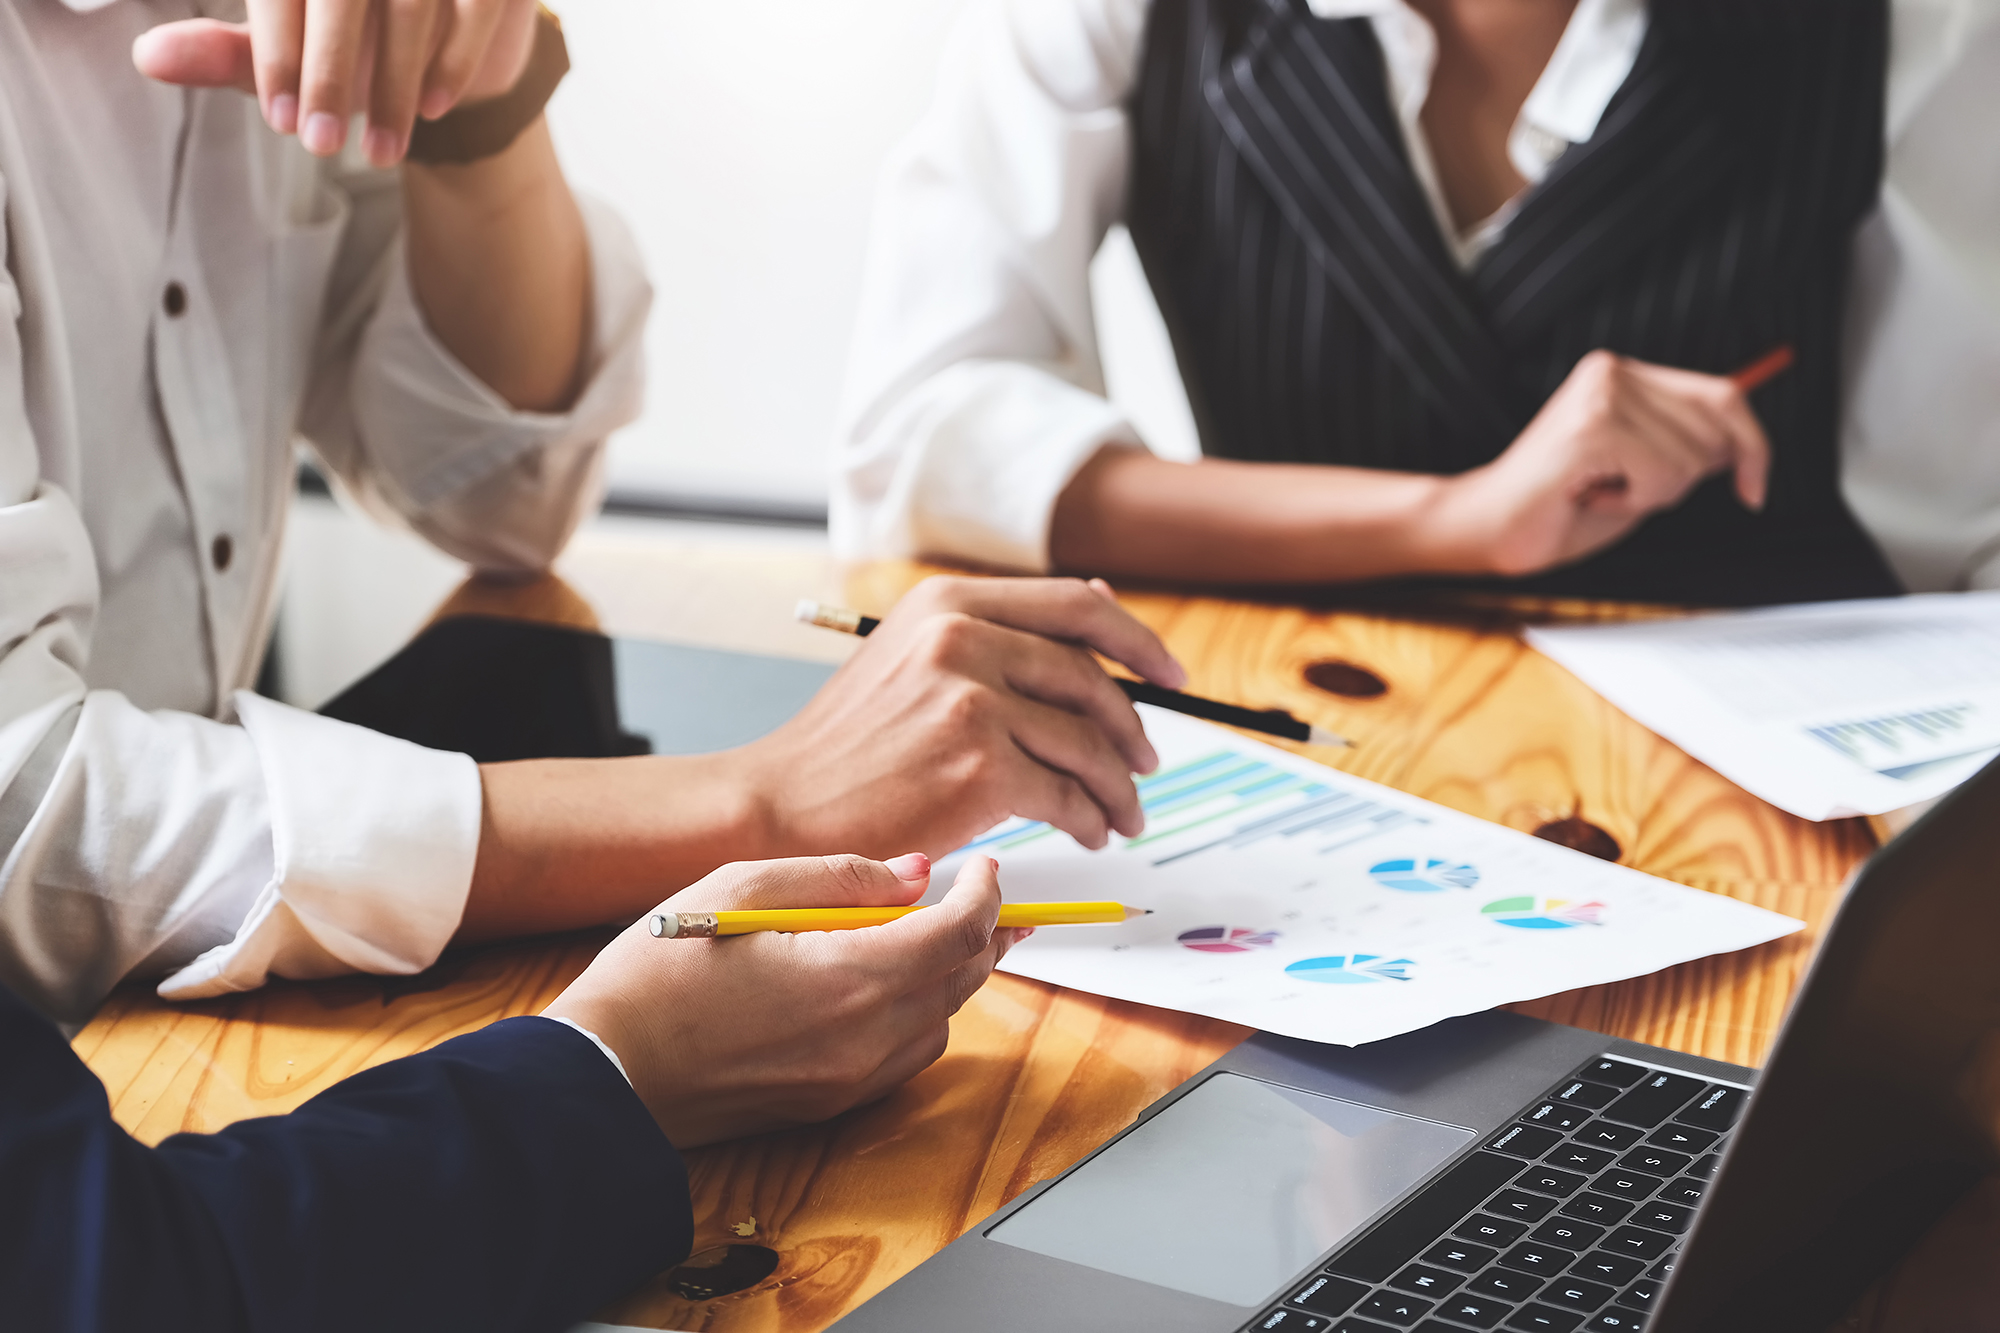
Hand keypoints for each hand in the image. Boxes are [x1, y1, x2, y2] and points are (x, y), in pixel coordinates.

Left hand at [130, 0, 540, 165]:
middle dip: (329, 76)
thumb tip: (148, 57)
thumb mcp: (292, 47)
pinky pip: (473, 8)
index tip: (282, 122)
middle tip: (321, 145)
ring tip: (378, 153)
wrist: (455, 34)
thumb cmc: (360, 38)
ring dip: (391, 87)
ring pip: (406, 7)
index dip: (277, 54)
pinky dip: (450, 63)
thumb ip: (228, 51)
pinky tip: (429, 110)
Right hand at [543, 852, 1028, 1146]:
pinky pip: (904, 1059)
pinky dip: (916, 1018)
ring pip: (941, 1024)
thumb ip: (841, 876)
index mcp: (850, 976)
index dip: (984, 894)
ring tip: (930, 937)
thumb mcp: (742, 887)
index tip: (984, 868)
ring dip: (948, 977)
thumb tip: (915, 873)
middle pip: (963, 980)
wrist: (603, 1072)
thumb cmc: (657, 973)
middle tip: (987, 899)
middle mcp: (865, 1037)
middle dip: (984, 933)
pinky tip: (887, 989)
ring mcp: (849, 1080)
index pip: (959, 932)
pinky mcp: (829, 1106)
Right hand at [740, 576, 1186, 856]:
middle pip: (1090, 675)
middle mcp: (962, 636)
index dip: (1136, 640)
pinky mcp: (979, 764)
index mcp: (949, 600)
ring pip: (1086, 740)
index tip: (1171, 675)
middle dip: (1133, 725)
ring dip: (1117, 785)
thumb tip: (1100, 603)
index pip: (1075, 604)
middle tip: (1148, 762)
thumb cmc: (849, 747)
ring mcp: (972, 698)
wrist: (783, 807)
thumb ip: (996, 632)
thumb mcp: (912, 657)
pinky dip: (1089, 817)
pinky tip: (1090, 832)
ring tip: (1123, 814)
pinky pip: (1065, 793)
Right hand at [1433, 350, 1771, 576]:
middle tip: (1623, 489)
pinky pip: (1659, 474)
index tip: (1753, 489)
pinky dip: (1633, 501)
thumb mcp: (1641, 474)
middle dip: (1685, 478)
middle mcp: (1613, 371)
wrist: (1488, 528)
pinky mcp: (1591, 426)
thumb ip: (1684, 450)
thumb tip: (1742, 448)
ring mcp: (1601, 394)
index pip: (1721, 396)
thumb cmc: (1557, 508)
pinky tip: (1590, 495)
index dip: (1752, 446)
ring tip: (1600, 491)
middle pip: (1715, 427)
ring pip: (1689, 457)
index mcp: (1623, 375)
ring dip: (1653, 493)